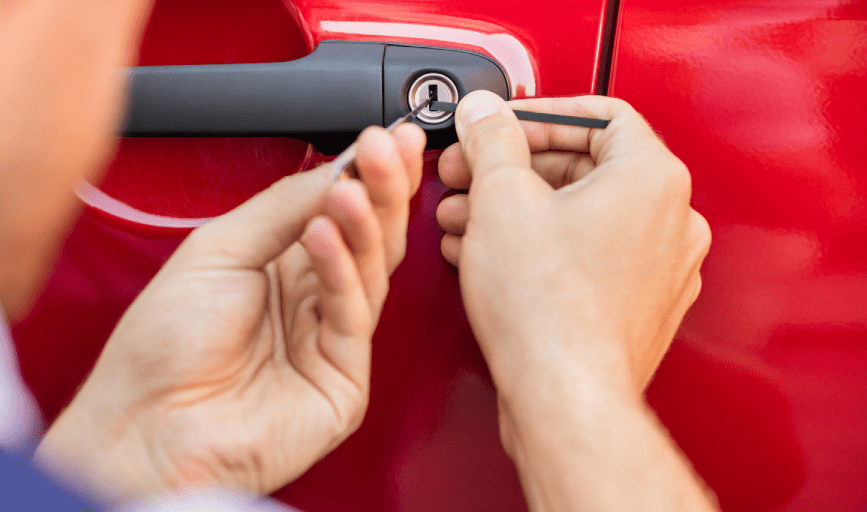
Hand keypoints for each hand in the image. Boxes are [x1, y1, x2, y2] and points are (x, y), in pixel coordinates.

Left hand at [34, 125, 424, 503]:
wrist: (144, 425)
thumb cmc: (164, 345)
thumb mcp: (218, 250)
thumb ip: (282, 208)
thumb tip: (337, 169)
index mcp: (283, 266)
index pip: (340, 212)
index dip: (366, 175)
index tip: (385, 138)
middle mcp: (313, 299)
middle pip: (368, 236)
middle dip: (382, 189)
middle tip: (389, 150)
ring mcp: (331, 339)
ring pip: (371, 270)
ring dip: (364, 223)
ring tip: (351, 189)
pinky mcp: (344, 378)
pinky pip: (352, 314)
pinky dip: (342, 271)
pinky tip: (324, 235)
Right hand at [436, 92, 709, 400]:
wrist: (563, 396)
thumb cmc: (548, 311)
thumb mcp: (502, 199)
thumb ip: (492, 140)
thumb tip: (484, 114)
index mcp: (654, 180)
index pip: (600, 115)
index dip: (538, 115)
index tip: (501, 126)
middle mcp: (671, 222)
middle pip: (586, 168)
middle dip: (514, 170)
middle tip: (470, 174)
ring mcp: (660, 269)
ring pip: (581, 216)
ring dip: (519, 210)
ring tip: (467, 219)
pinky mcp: (638, 306)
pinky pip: (587, 257)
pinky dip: (541, 247)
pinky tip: (491, 256)